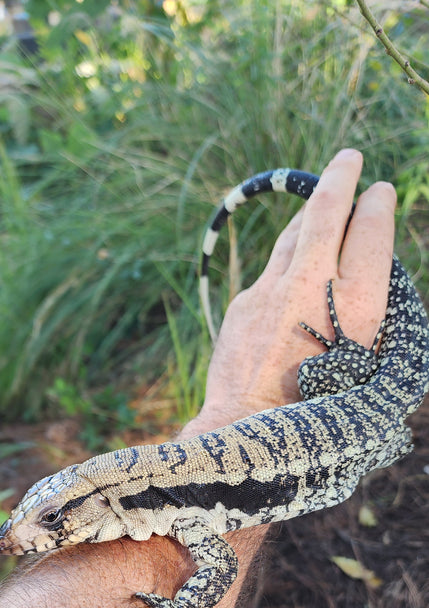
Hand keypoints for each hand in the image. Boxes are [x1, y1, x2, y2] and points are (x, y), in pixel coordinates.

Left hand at [183, 148, 395, 436]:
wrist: (249, 432)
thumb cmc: (320, 415)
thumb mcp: (369, 372)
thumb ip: (373, 324)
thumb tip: (369, 287)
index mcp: (358, 305)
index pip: (371, 232)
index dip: (377, 206)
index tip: (379, 193)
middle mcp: (314, 286)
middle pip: (328, 212)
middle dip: (341, 178)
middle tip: (349, 159)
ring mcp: (273, 290)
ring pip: (294, 233)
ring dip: (310, 215)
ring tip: (323, 202)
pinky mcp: (245, 301)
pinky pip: (270, 268)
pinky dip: (286, 258)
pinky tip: (291, 262)